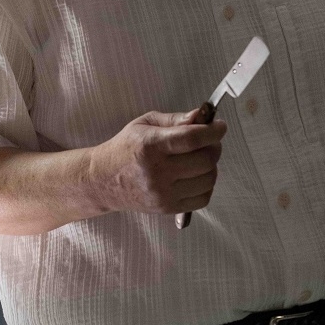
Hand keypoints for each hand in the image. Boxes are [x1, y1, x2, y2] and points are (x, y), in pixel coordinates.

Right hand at [87, 109, 225, 215]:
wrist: (104, 180)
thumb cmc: (126, 148)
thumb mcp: (145, 124)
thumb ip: (175, 119)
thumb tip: (201, 116)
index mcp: (151, 146)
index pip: (192, 139)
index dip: (212, 131)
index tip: (220, 126)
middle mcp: (157, 172)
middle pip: (204, 160)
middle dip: (214, 146)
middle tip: (211, 140)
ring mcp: (163, 193)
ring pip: (207, 179)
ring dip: (212, 166)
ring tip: (202, 157)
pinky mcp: (168, 208)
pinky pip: (203, 198)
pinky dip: (206, 184)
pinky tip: (197, 175)